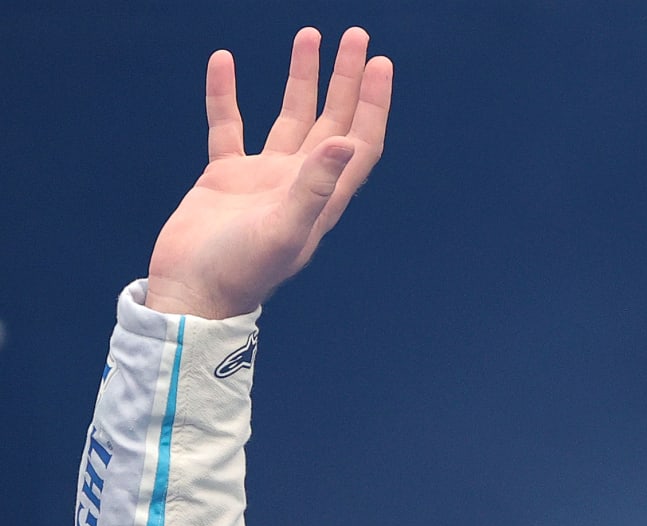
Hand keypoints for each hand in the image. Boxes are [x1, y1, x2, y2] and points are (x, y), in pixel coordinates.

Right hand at [144, 28, 391, 318]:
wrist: (191, 292)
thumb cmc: (241, 272)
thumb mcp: (284, 230)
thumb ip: (315, 187)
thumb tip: (343, 142)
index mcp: (323, 196)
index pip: (359, 140)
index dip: (373, 103)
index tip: (380, 63)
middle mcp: (300, 182)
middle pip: (333, 120)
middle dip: (346, 79)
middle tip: (356, 36)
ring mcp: (264, 178)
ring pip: (290, 117)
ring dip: (301, 79)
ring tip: (308, 37)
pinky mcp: (225, 178)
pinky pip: (229, 127)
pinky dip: (227, 95)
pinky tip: (225, 61)